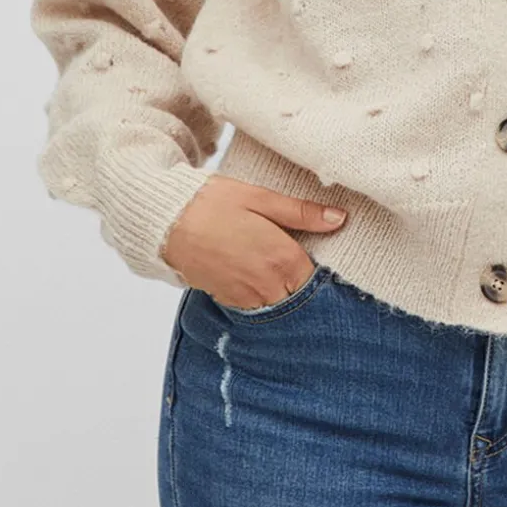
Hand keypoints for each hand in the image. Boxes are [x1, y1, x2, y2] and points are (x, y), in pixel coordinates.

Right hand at [161, 176, 348, 309]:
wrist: (165, 221)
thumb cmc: (213, 203)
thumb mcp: (261, 199)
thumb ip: (302, 213)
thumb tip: (340, 218)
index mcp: (283, 259)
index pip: (319, 279)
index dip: (323, 270)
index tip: (322, 258)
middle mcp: (268, 285)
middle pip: (301, 298)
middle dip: (304, 286)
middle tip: (300, 265)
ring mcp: (247, 297)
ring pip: (280, 306)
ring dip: (284, 293)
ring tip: (276, 269)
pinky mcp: (228, 300)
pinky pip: (257, 307)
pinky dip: (263, 297)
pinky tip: (258, 275)